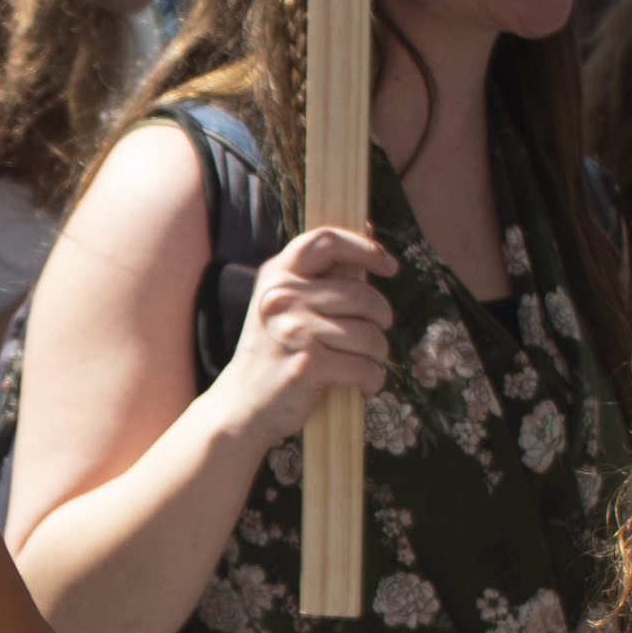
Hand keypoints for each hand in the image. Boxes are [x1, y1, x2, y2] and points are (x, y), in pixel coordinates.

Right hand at [213, 224, 394, 444]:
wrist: (242, 405)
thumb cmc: (275, 352)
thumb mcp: (286, 304)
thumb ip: (321, 274)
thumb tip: (370, 227)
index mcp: (277, 275)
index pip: (327, 240)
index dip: (365, 247)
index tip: (389, 266)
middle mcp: (283, 298)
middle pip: (362, 295)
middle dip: (382, 318)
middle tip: (379, 332)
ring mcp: (294, 331)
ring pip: (369, 335)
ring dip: (379, 354)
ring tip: (368, 363)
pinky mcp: (308, 365)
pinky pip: (364, 368)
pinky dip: (373, 380)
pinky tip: (365, 386)